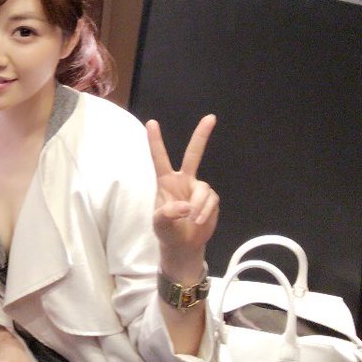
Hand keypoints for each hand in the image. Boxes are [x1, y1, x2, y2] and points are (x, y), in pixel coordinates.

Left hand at [146, 115, 219, 265]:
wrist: (183, 244)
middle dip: (202, 136)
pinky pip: (211, 201)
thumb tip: (186, 206)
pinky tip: (199, 221)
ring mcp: (198, 188)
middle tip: (211, 117)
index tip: (151, 122)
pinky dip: (205, 212)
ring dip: (199, 206)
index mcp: (165, 182)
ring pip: (204, 190)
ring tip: (192, 220)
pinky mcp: (211, 199)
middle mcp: (183, 180)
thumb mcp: (160, 224)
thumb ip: (167, 214)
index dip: (155, 141)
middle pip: (193, 154)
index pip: (159, 158)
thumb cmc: (166, 231)